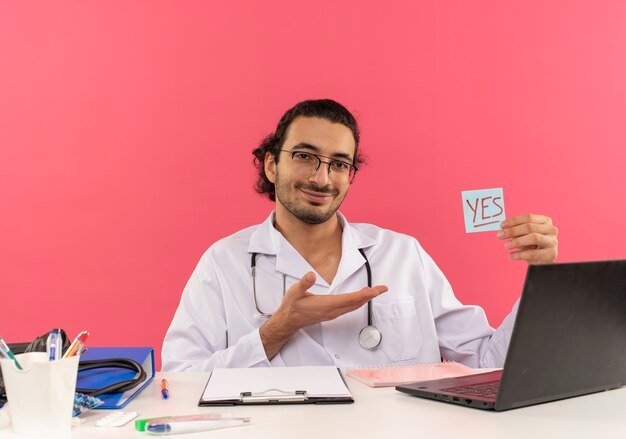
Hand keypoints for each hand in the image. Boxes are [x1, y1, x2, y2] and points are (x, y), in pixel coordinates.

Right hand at [259, 272, 387, 358]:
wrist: (288, 321)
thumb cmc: (292, 307)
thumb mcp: (295, 292)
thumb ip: (304, 283)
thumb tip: (310, 275)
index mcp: (326, 305)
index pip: (350, 299)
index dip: (365, 294)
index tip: (376, 290)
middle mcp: (332, 311)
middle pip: (356, 303)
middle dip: (371, 296)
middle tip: (382, 289)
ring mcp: (332, 313)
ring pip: (353, 306)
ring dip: (365, 299)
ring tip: (374, 291)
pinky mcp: (331, 314)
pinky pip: (349, 308)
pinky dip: (357, 301)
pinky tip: (359, 297)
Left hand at [497, 214, 557, 263]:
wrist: (541, 261)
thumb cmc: (531, 245)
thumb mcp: (523, 235)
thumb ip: (515, 230)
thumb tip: (502, 229)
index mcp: (545, 221)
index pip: (529, 217)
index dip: (514, 220)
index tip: (502, 225)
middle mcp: (551, 230)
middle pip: (530, 227)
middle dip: (513, 231)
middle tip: (500, 235)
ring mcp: (553, 242)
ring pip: (534, 238)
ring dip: (517, 241)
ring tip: (506, 245)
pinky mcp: (551, 254)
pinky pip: (533, 253)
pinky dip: (520, 254)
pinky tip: (511, 255)